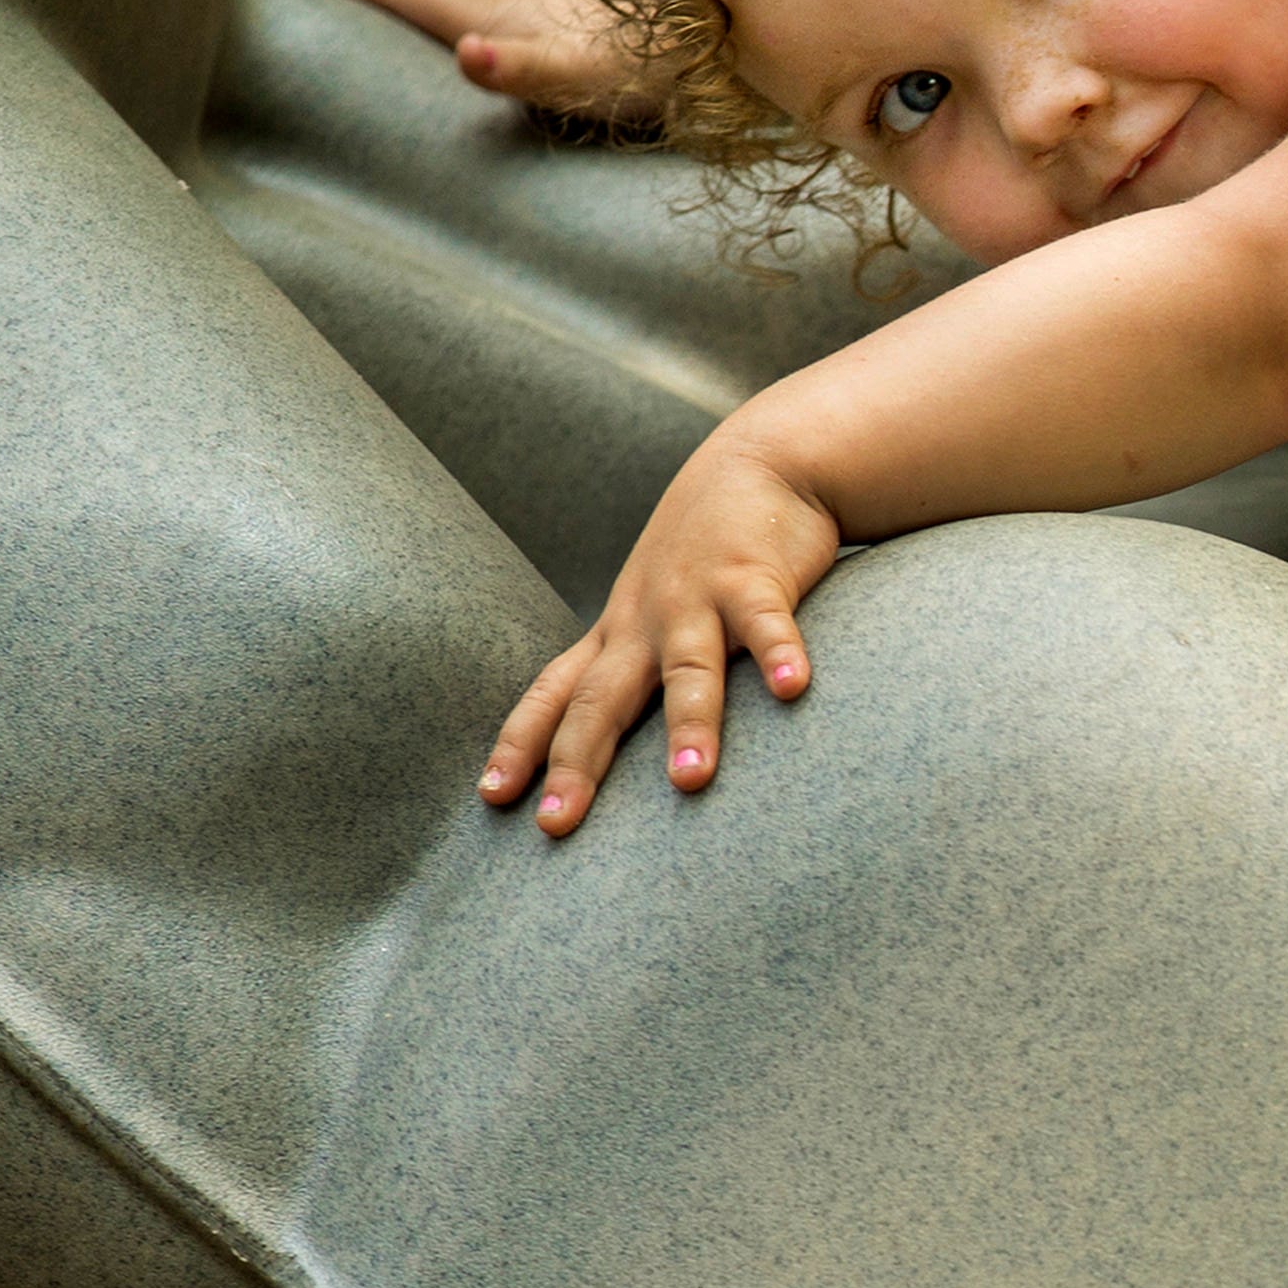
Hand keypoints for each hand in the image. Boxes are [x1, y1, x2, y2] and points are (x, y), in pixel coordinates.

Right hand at [303, 0, 664, 122]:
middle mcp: (527, 12)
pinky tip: (499, 36)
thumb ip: (523, 69)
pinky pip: (511, 23)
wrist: (732, 50)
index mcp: (509, 19)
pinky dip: (479, 20)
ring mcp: (559, 20)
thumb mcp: (584, 76)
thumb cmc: (659, 71)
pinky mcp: (590, 35)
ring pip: (474, 3)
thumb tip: (465, 54)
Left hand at [484, 428, 839, 835]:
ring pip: (687, 670)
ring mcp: (697, 599)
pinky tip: (793, 689)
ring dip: (689, 726)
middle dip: (577, 762)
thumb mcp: (657, 608)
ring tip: (690, 782)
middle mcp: (645, 623)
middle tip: (559, 825)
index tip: (493, 797)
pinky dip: (780, 654)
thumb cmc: (708, 551)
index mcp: (618, 635)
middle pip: (601, 700)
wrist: (760, 463)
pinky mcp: (756, 578)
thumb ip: (642, 669)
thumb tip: (617, 740)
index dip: (521, 744)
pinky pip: (768, 621)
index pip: (554, 696)